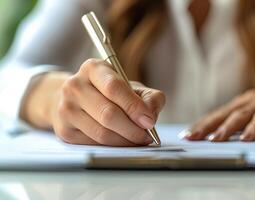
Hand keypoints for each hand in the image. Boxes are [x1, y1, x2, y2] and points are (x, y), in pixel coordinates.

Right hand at [22, 59, 164, 145]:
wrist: (74, 100)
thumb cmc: (109, 93)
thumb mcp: (132, 87)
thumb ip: (149, 97)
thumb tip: (151, 115)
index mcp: (93, 68)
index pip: (114, 88)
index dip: (134, 107)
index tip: (149, 121)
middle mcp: (75, 86)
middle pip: (108, 114)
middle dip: (133, 129)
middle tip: (147, 135)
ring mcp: (66, 109)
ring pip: (102, 133)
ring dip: (125, 140)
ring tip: (138, 139)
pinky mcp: (64, 131)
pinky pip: (94, 144)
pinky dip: (113, 146)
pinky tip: (122, 141)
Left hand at [185, 83, 254, 141]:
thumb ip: (243, 122)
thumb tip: (221, 136)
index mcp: (243, 103)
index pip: (218, 114)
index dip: (202, 123)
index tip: (187, 134)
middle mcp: (250, 100)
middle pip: (224, 113)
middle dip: (206, 125)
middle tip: (192, 137)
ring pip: (242, 114)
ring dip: (227, 127)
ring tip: (215, 139)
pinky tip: (247, 137)